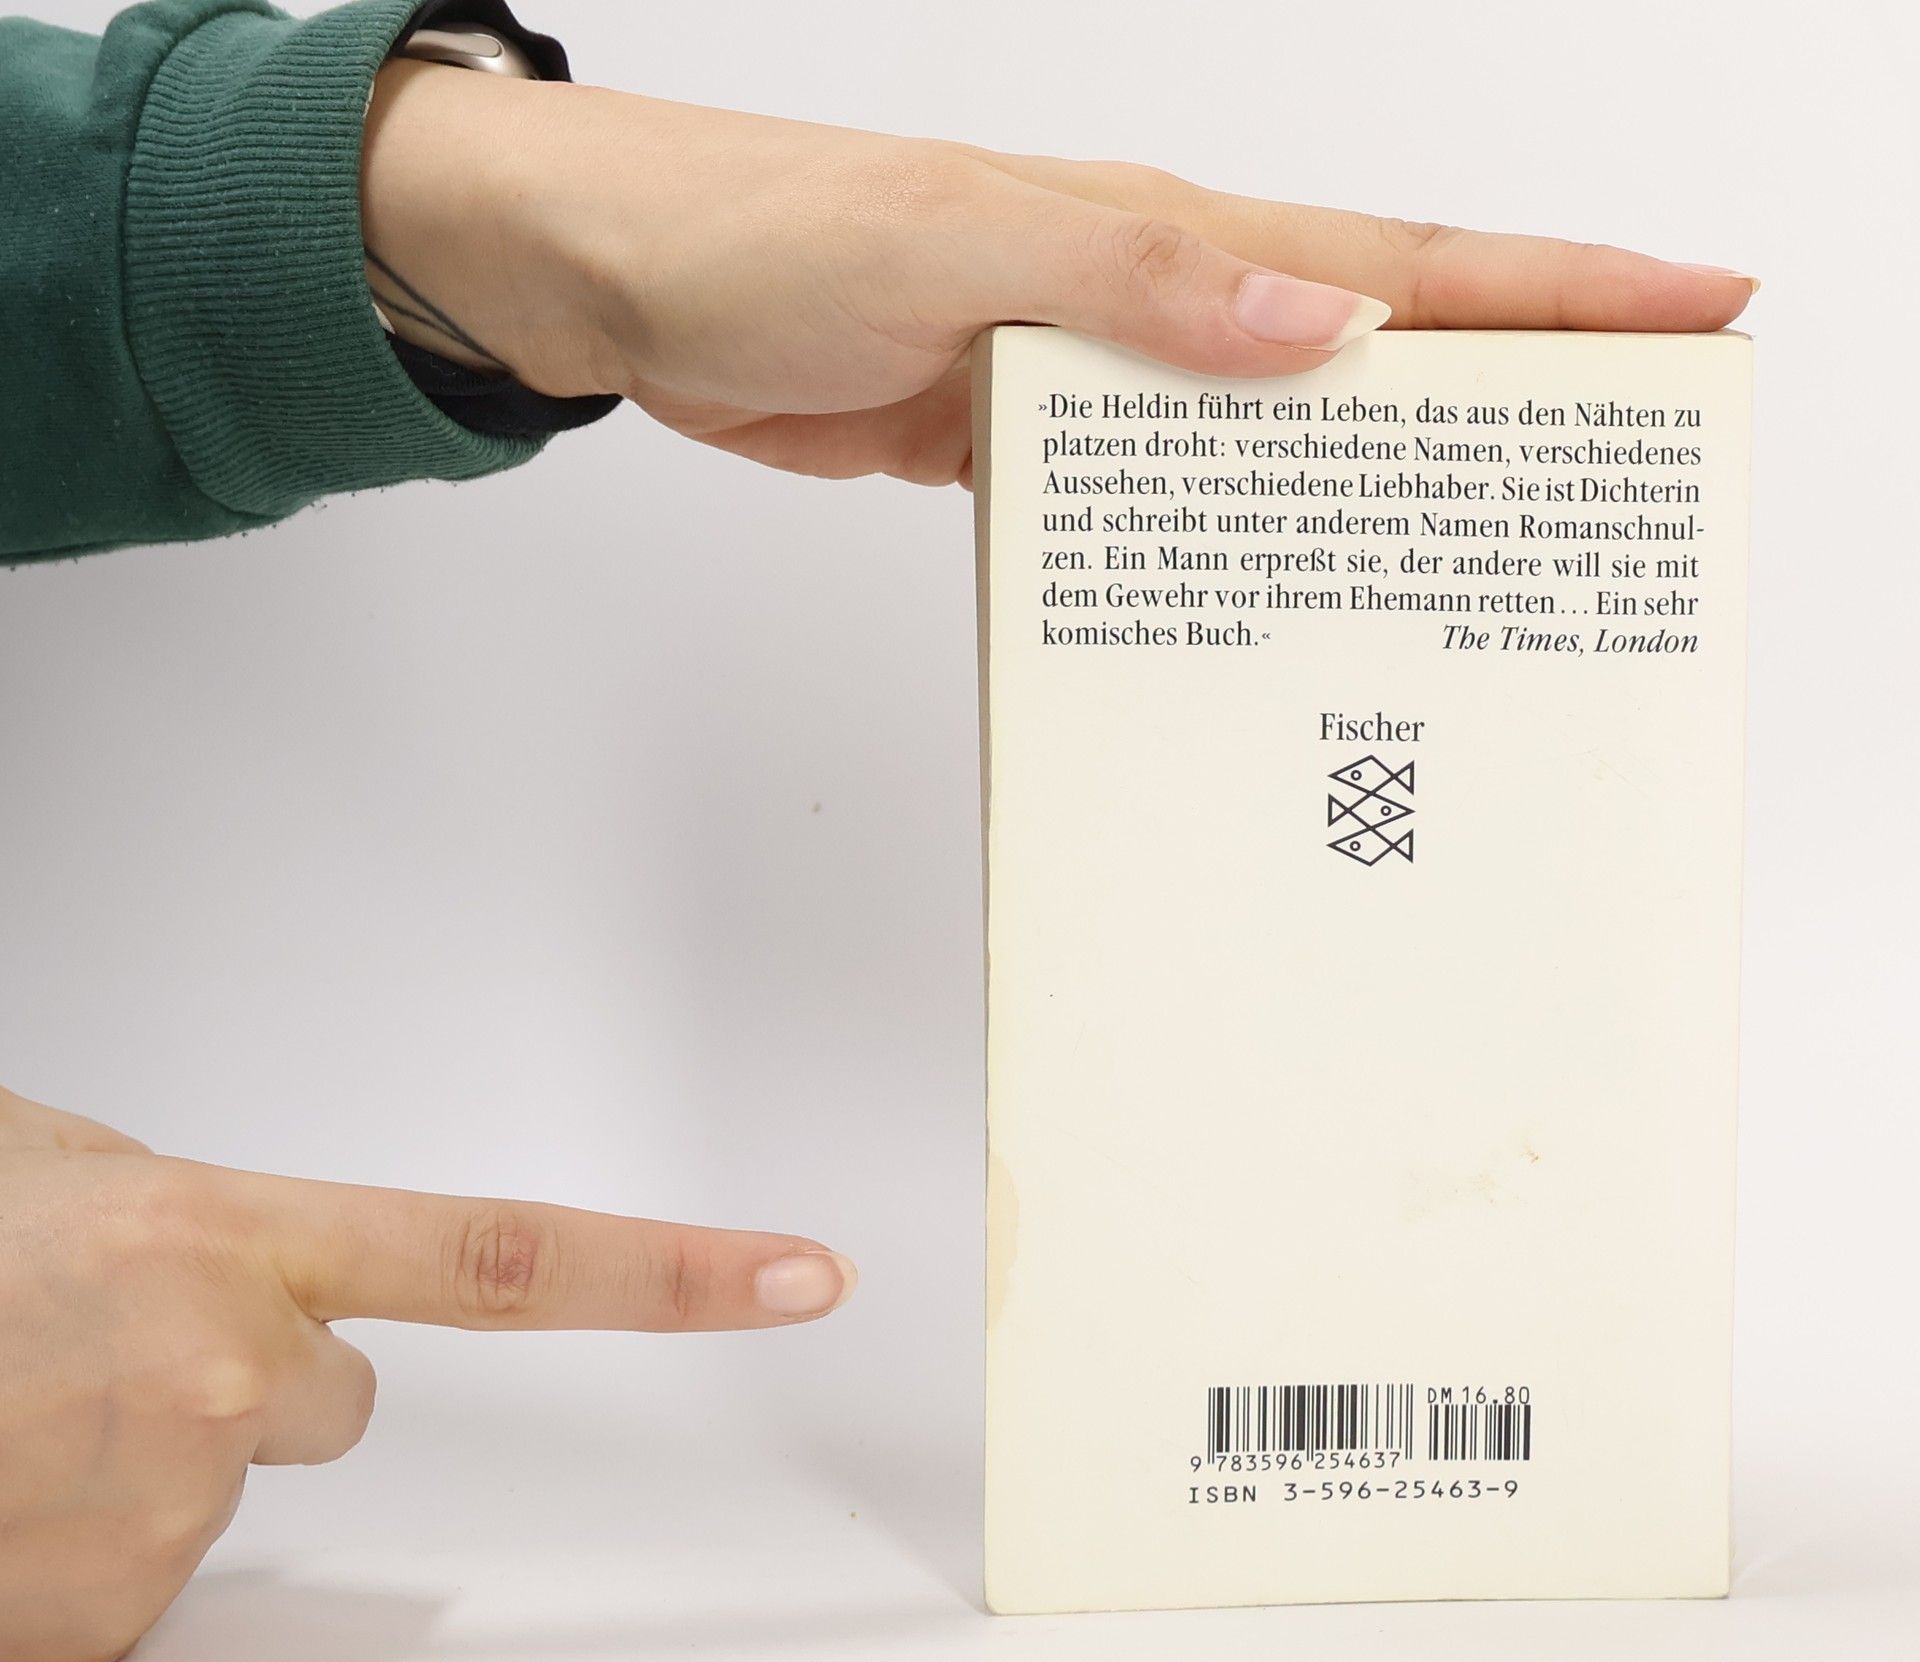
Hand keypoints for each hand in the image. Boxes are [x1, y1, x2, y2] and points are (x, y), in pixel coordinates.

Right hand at [0, 1085, 855, 1661]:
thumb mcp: (62, 1178)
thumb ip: (186, 1211)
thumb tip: (229, 1253)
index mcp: (229, 1237)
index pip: (507, 1254)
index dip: (674, 1272)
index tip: (806, 1276)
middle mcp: (223, 1376)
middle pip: (335, 1405)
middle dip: (248, 1381)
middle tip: (93, 1350)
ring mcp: (160, 1507)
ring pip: (224, 1493)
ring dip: (138, 1460)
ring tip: (10, 1411)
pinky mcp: (94, 1622)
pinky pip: (138, 1584)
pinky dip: (72, 1549)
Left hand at [359, 67, 1755, 485]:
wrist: (631, 292)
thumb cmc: (764, 236)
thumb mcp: (955, 245)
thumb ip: (1136, 282)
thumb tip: (1325, 328)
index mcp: (1160, 237)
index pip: (1397, 264)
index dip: (1554, 289)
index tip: (1691, 314)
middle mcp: (1147, 304)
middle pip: (1367, 354)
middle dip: (1510, 397)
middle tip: (1634, 463)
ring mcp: (1088, 383)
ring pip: (1270, 441)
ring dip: (1372, 486)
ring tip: (1479, 567)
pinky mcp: (1021, 450)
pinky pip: (1158, 504)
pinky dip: (1227, 544)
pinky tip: (1264, 602)